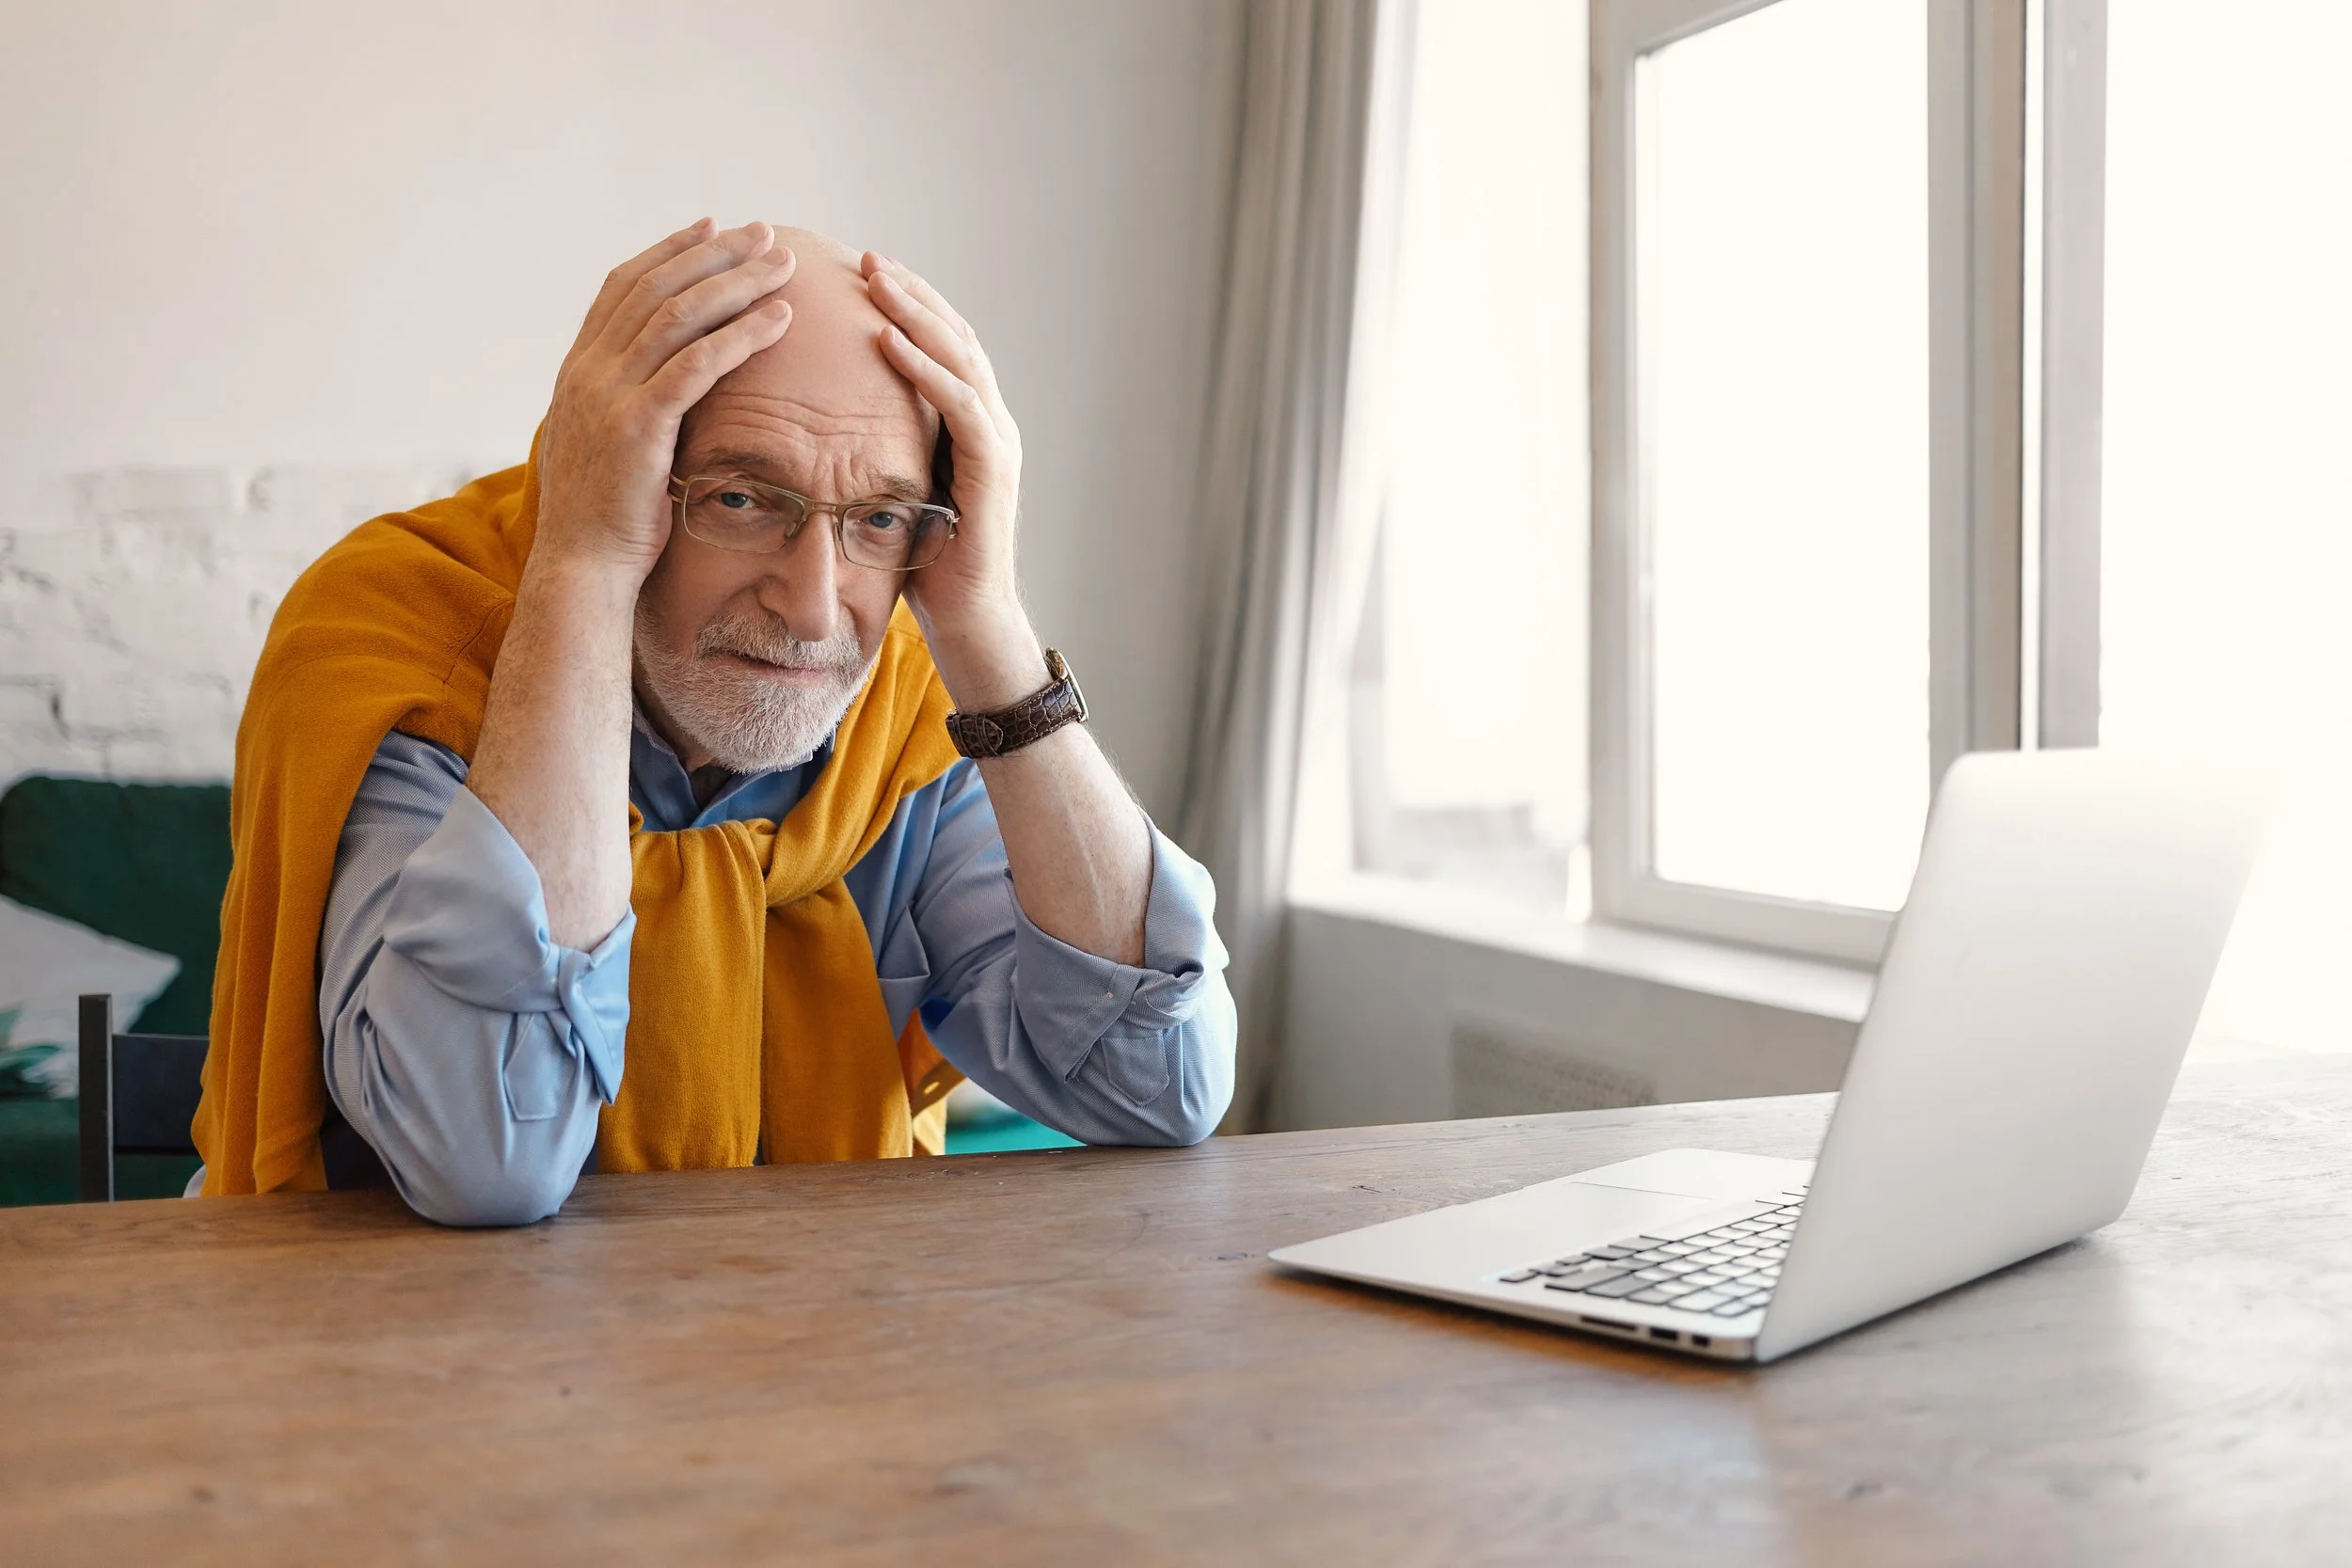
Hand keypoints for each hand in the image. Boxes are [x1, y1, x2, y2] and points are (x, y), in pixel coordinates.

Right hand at [532, 219, 797, 583]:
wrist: (582, 566)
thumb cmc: (605, 515)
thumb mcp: (605, 443)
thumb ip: (624, 402)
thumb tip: (657, 381)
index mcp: (578, 368)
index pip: (623, 287)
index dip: (669, 252)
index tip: (709, 227)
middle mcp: (587, 371)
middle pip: (656, 288)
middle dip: (713, 254)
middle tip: (762, 233)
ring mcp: (608, 395)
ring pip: (679, 316)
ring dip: (736, 283)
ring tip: (782, 265)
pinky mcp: (638, 426)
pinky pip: (697, 365)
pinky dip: (741, 336)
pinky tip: (778, 320)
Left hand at [862, 254, 1041, 702]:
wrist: (969, 623)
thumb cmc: (926, 567)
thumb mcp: (896, 491)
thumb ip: (882, 451)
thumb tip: (824, 424)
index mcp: (970, 426)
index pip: (942, 346)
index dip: (906, 307)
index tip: (861, 274)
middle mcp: (991, 424)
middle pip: (955, 336)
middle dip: (911, 294)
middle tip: (866, 257)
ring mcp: (997, 443)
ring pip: (961, 356)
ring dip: (918, 314)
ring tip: (878, 280)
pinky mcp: (992, 469)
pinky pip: (959, 403)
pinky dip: (925, 367)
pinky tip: (889, 341)